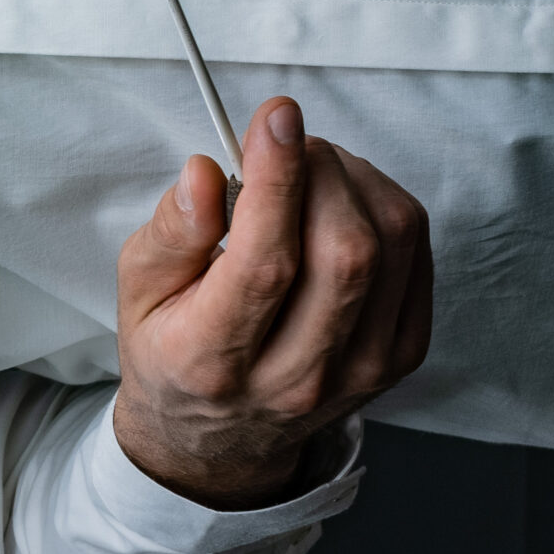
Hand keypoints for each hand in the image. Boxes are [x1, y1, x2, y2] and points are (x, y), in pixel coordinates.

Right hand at [112, 97, 432, 509]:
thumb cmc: (173, 347)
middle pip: (345, 254)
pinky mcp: (402, 356)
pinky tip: (340, 201)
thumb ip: (171, 231)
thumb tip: (207, 172)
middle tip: (285, 144)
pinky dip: (382, 206)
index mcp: (215, 360)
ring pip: (391, 248)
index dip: (276, 180)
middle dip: (319, 171)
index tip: (274, 117)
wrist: (220, 435)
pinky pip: (416, 256)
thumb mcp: (137, 290)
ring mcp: (362, 371)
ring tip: (309, 168)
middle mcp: (298, 377)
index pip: (264, 264)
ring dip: (354, 181)